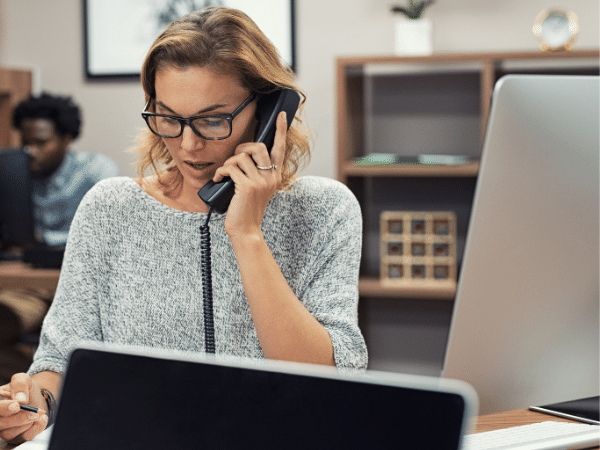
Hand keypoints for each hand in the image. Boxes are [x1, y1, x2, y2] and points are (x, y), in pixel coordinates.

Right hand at [0, 373, 47, 443]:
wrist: (37, 399)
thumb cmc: (26, 390)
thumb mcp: (23, 379)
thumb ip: (19, 384)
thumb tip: (20, 399)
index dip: (3, 408)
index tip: (17, 405)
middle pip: (0, 424)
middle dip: (17, 418)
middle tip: (31, 411)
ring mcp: (4, 430)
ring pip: (11, 433)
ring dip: (28, 421)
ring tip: (38, 411)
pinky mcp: (16, 437)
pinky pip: (24, 436)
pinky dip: (36, 427)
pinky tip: (41, 418)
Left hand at [213, 111, 287, 239]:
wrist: (246, 230)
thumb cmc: (247, 210)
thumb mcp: (257, 190)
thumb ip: (256, 173)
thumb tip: (242, 156)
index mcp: (275, 176)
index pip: (281, 149)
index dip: (280, 130)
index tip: (281, 115)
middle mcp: (271, 177)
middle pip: (258, 147)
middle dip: (241, 148)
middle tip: (234, 160)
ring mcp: (260, 181)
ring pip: (241, 157)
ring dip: (228, 163)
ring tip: (224, 175)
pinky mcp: (247, 186)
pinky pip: (230, 167)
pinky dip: (220, 172)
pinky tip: (217, 180)